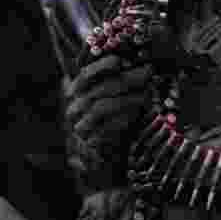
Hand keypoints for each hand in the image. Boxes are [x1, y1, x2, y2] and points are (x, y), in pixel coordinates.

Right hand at [65, 55, 152, 189]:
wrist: (112, 160)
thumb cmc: (117, 121)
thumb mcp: (117, 98)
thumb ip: (121, 81)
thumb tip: (139, 62)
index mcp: (77, 93)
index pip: (85, 75)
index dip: (101, 65)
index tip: (120, 60)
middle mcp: (74, 108)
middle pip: (98, 89)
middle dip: (125, 79)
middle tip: (146, 73)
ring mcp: (80, 127)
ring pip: (101, 107)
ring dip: (126, 98)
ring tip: (145, 95)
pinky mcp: (89, 144)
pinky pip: (104, 128)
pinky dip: (122, 119)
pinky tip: (136, 115)